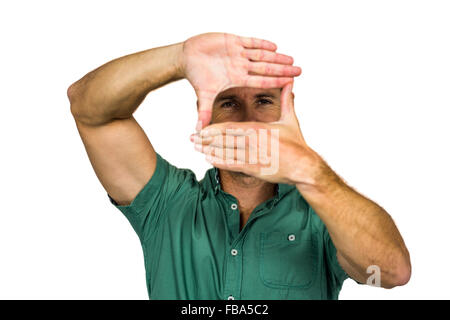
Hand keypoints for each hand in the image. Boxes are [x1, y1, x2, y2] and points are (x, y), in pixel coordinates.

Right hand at [181, 33, 301, 130]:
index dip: (275, 81)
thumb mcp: (204, 95)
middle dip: (283, 69)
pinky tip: (274, 46)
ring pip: (262, 55)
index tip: (290, 82)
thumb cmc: (196, 76)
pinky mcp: (233, 40)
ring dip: (276, 57)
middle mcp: (241, 66)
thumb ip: (205, 111)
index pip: (260, 80)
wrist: (187, 58)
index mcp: (237, 78)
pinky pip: (251, 42)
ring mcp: (238, 53)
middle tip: (299, 70)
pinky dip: (261, 43)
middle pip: (266, 68)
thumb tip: (200, 130)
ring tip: (291, 59)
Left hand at [190, 83, 321, 185]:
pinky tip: (209, 160)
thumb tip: (290, 83)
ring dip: (208, 151)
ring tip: (196, 149)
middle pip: (222, 140)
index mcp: (258, 129)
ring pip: (224, 152)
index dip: (213, 129)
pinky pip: (232, 165)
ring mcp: (252, 156)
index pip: (229, 128)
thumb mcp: (290, 120)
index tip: (202, 129)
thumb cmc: (297, 143)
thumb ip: (286, 101)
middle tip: (191, 138)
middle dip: (205, 139)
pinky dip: (219, 162)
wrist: (304, 166)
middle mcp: (252, 142)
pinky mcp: (254, 169)